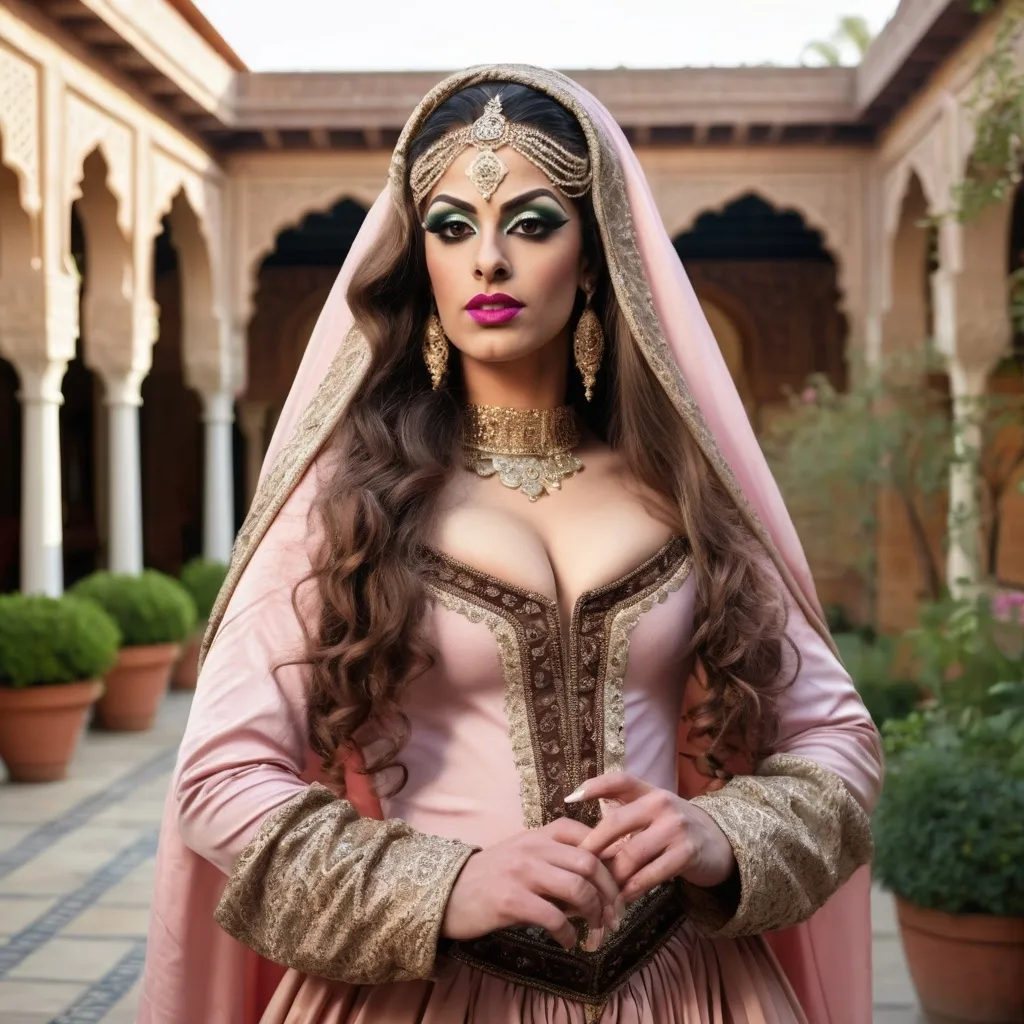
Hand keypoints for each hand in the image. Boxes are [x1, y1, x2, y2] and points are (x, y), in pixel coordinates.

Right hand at [441, 818, 622, 949]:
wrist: (448, 893)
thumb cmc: (494, 877)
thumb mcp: (526, 857)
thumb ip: (558, 862)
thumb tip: (601, 884)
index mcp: (539, 834)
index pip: (587, 835)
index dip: (610, 860)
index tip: (620, 885)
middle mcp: (533, 848)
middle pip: (590, 862)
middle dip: (611, 892)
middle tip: (615, 916)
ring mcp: (522, 872)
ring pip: (578, 888)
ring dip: (595, 915)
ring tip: (595, 933)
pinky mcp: (511, 900)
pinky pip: (554, 917)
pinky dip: (568, 934)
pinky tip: (568, 942)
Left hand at [570, 772, 735, 902]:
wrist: (718, 843)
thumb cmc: (672, 828)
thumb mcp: (651, 812)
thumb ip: (622, 816)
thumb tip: (580, 842)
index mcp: (649, 791)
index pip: (620, 780)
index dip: (594, 785)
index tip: (569, 799)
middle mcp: (661, 803)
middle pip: (616, 823)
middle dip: (592, 848)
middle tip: (575, 867)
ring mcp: (675, 827)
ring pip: (630, 855)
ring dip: (611, 877)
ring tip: (596, 891)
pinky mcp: (686, 853)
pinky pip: (649, 875)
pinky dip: (632, 890)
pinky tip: (621, 900)